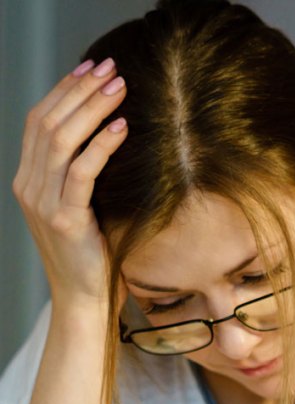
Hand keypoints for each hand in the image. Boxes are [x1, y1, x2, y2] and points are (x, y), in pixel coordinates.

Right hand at [12, 59, 127, 308]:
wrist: (86, 302)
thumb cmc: (95, 256)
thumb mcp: (85, 208)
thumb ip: (84, 177)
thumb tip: (114, 137)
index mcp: (29, 181)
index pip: (40, 122)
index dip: (64, 91)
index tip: (91, 68)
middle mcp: (29, 187)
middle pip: (48, 123)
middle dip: (79, 91)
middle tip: (110, 68)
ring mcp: (43, 204)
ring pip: (62, 142)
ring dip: (92, 109)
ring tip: (120, 88)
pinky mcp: (65, 221)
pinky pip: (82, 173)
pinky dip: (102, 146)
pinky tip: (122, 127)